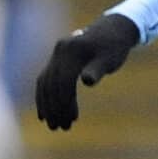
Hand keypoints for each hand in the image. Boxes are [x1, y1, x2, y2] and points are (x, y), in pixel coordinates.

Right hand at [34, 13, 139, 130]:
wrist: (113, 30)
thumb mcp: (110, 59)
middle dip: (54, 108)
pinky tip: (45, 114)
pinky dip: (43, 97)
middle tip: (60, 128)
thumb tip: (86, 81)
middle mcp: (60, 51)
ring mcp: (56, 55)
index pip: (64, 81)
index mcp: (72, 50)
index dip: (65, 103)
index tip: (70, 121)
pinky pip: (45, 80)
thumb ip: (97, 70)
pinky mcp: (56, 60)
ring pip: (45, 84)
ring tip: (54, 125)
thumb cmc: (114, 48)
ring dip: (47, 106)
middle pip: (52, 84)